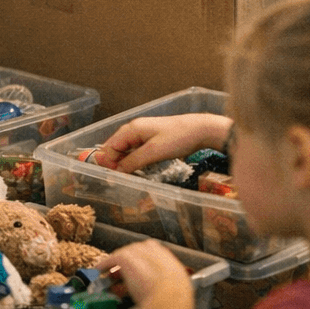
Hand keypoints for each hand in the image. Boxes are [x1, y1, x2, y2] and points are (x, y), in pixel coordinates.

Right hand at [96, 113, 232, 173]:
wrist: (200, 130)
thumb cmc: (177, 138)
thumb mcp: (153, 152)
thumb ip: (133, 161)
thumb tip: (116, 171)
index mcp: (131, 129)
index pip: (110, 147)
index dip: (109, 163)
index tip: (112, 178)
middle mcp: (134, 129)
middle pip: (115, 147)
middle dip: (114, 162)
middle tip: (118, 179)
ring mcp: (142, 133)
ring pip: (125, 149)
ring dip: (124, 162)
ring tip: (127, 176)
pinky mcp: (151, 138)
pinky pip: (135, 150)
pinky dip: (133, 159)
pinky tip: (137, 168)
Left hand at [108, 240, 194, 308]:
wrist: (170, 297)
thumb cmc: (175, 297)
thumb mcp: (176, 286)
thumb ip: (167, 284)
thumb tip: (164, 293)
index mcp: (166, 256)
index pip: (150, 253)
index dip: (142, 262)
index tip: (138, 270)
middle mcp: (152, 250)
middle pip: (134, 252)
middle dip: (128, 263)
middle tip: (121, 274)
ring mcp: (138, 252)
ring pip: (123, 255)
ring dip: (116, 265)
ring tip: (109, 274)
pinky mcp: (125, 257)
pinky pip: (111, 259)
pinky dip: (104, 264)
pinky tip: (99, 270)